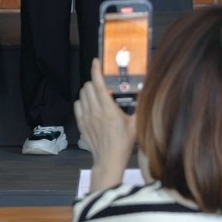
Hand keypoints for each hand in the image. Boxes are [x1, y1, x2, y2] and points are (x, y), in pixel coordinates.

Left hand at [74, 58, 136, 193]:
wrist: (109, 159)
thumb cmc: (124, 143)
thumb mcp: (136, 124)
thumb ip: (140, 108)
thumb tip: (145, 93)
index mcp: (108, 109)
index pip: (98, 84)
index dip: (96, 70)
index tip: (96, 61)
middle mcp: (94, 111)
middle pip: (88, 86)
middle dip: (95, 82)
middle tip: (103, 85)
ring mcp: (85, 117)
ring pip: (81, 94)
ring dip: (88, 91)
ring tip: (98, 96)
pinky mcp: (80, 123)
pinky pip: (77, 105)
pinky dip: (83, 101)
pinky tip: (91, 106)